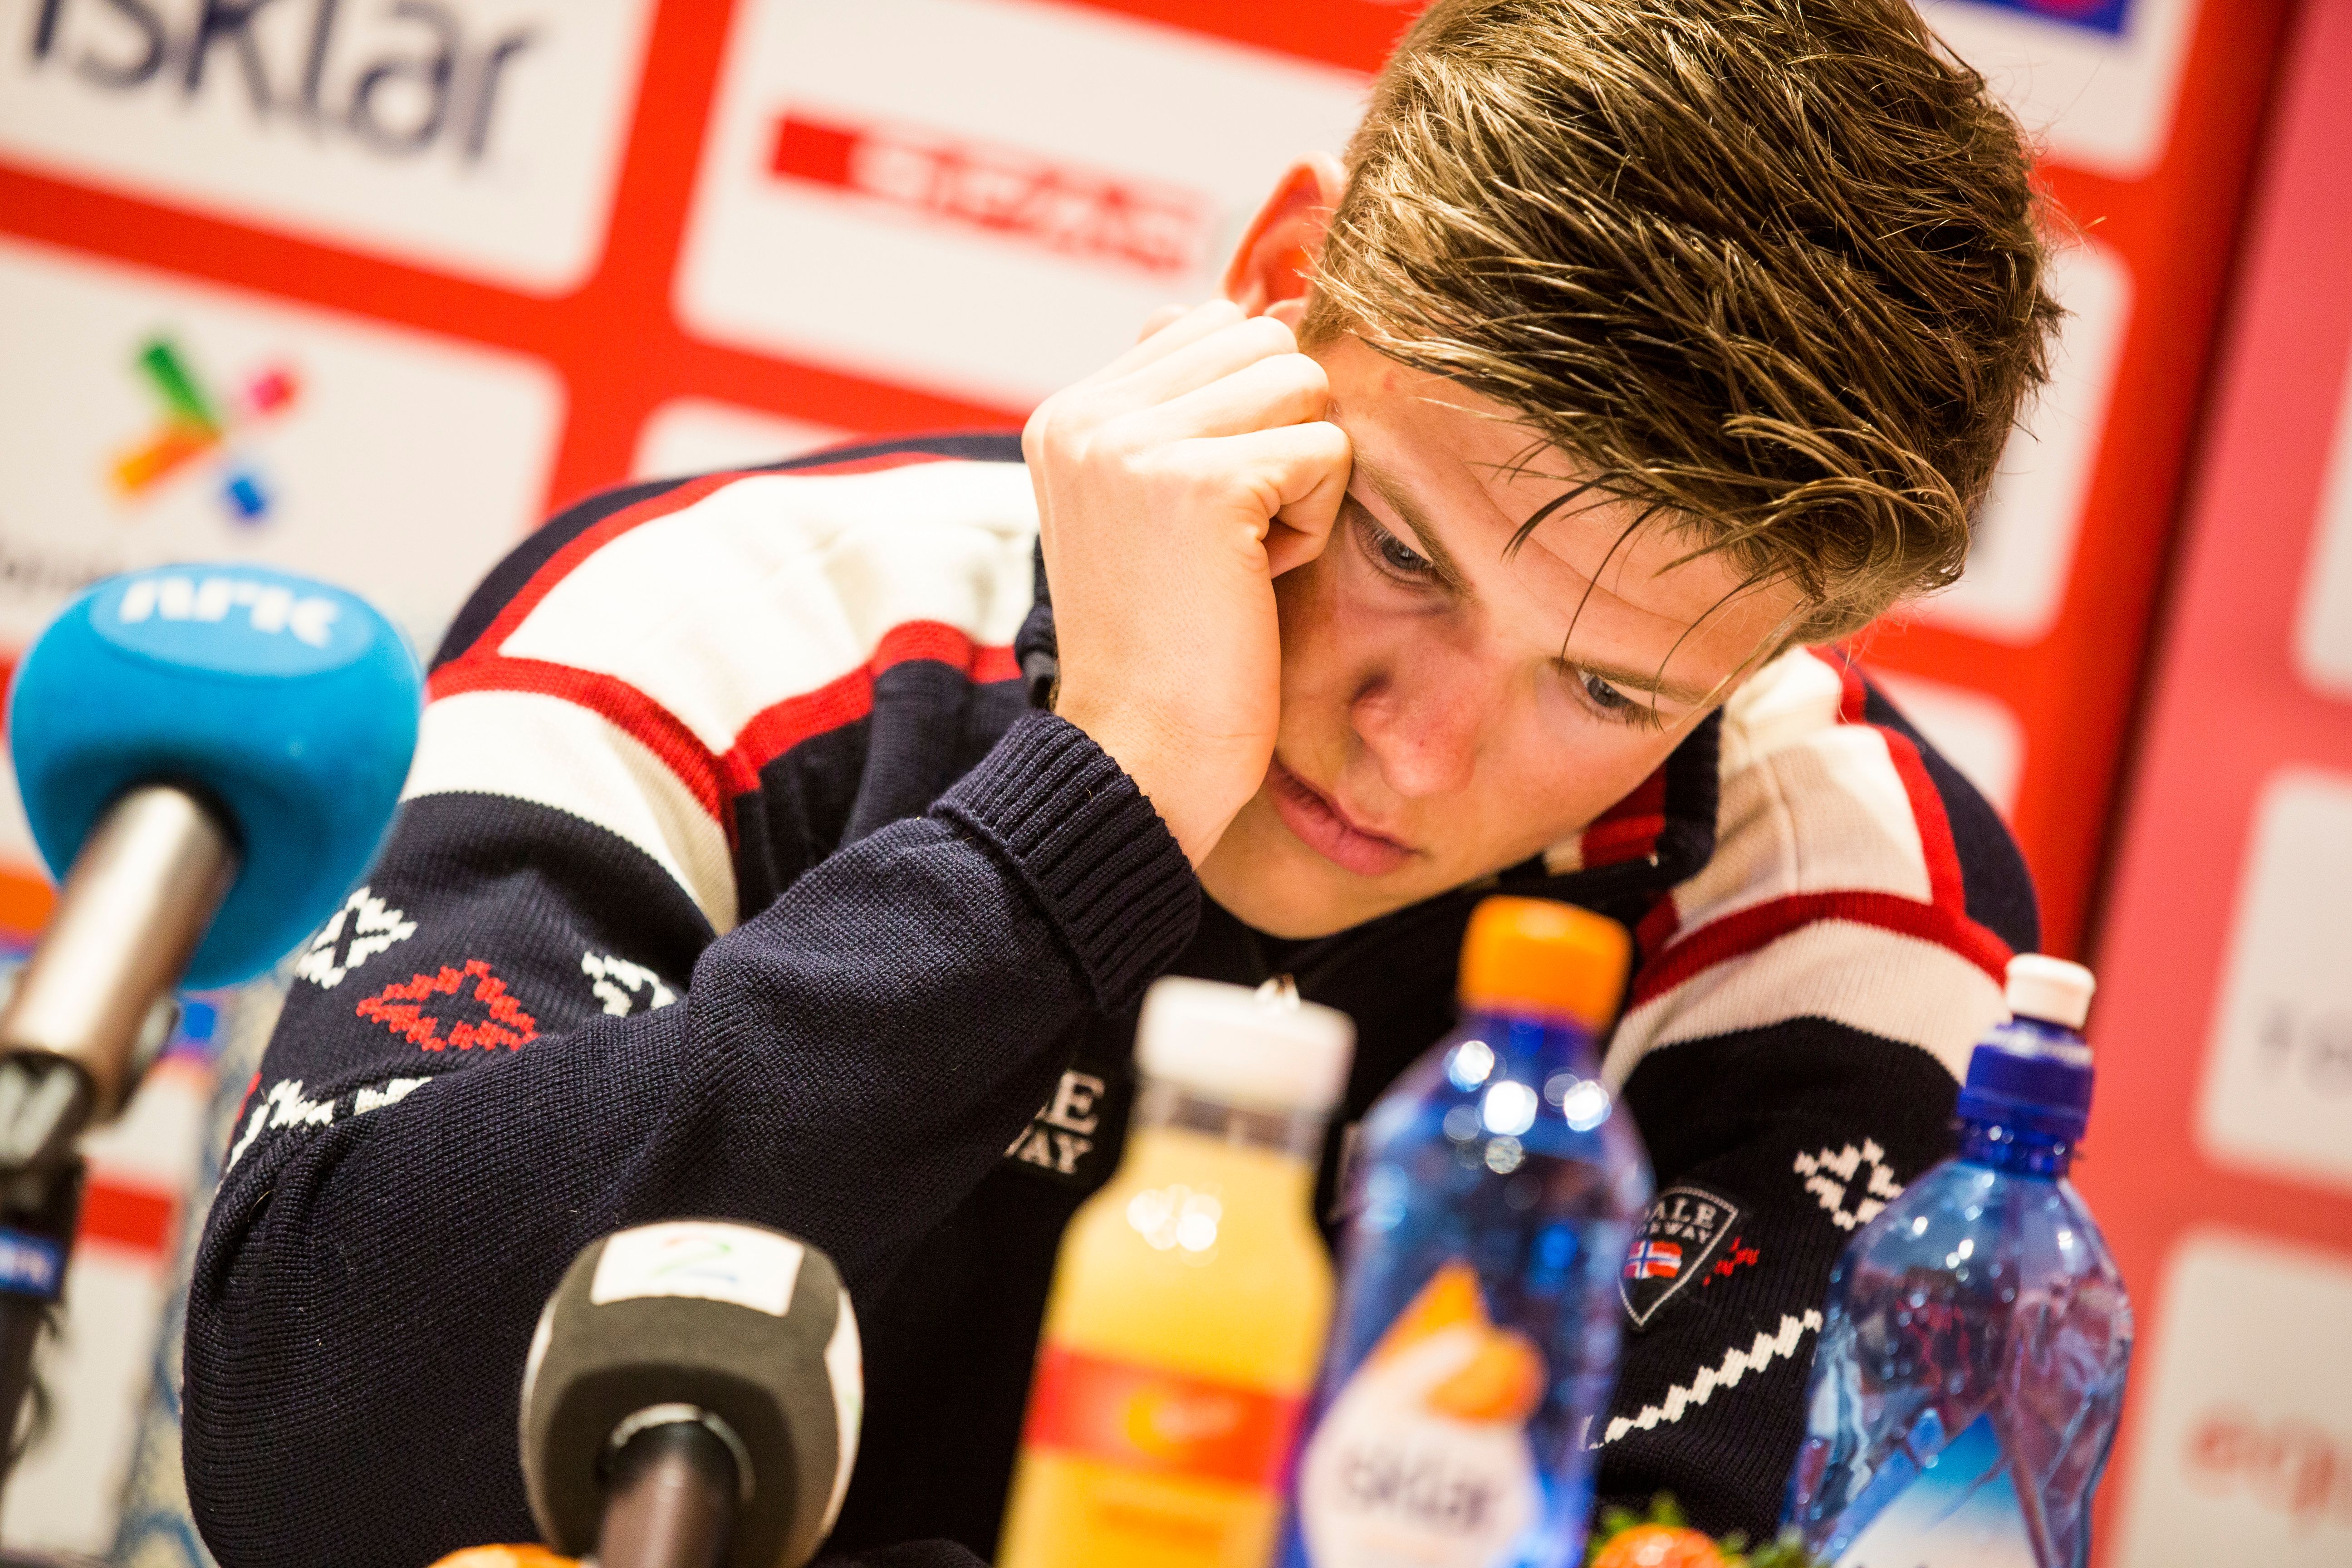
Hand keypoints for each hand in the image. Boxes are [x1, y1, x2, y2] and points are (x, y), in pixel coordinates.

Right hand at [1026, 300, 1349, 864]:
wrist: (1139, 756)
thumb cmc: (1165, 645)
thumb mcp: (1146, 506)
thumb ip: (1175, 405)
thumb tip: (1244, 308)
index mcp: (1070, 414)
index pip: (1208, 323)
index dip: (1244, 417)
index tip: (1204, 516)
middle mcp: (1090, 414)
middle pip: (1263, 340)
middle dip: (1278, 435)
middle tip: (1232, 537)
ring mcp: (1137, 443)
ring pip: (1301, 381)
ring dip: (1301, 473)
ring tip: (1245, 554)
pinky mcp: (1201, 484)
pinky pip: (1325, 448)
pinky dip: (1313, 521)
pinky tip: (1258, 578)